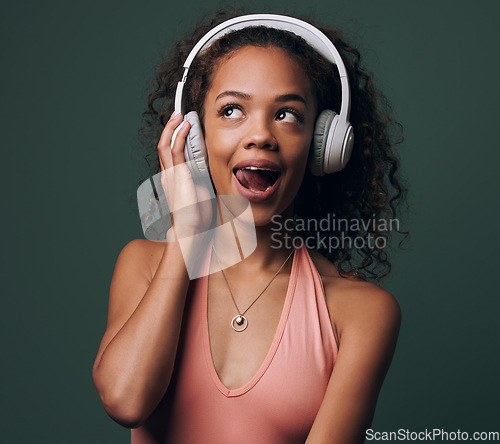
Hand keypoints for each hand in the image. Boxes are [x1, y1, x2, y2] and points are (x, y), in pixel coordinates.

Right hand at [157, 112, 212, 239]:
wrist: (191, 230)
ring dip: (172, 128)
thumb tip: (211, 170)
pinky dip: (180, 135)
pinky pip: (175, 149)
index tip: (183, 129)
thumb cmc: (198, 217)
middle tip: (178, 116)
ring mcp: (170, 174)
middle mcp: (168, 175)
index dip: (175, 140)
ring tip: (179, 116)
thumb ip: (203, 179)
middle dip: (170, 129)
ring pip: (165, 144)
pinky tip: (186, 126)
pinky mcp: (177, 174)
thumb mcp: (202, 192)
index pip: (170, 155)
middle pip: (163, 146)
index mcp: (173, 180)